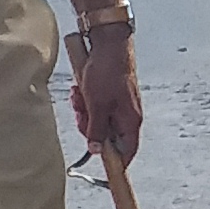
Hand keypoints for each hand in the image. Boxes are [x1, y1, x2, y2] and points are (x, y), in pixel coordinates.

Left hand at [68, 25, 142, 165]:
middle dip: (90, 127)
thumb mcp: (97, 105)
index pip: (127, 151)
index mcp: (130, 121)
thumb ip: (97, 130)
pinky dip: (86, 101)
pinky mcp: (111, 94)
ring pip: (99, 120)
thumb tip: (97, 150)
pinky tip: (80, 89)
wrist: (109, 44)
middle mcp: (127, 115)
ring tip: (79, 96)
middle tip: (81, 114)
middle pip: (108, 136)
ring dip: (85, 111)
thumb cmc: (108, 73)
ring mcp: (119, 104)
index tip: (102, 164)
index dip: (115, 160)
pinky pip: (96, 106)